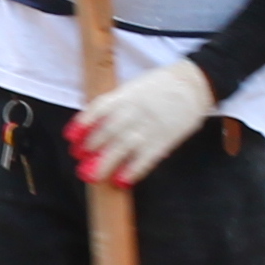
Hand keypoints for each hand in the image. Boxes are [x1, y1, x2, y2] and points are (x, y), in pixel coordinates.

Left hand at [70, 59, 216, 185]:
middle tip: (79, 161)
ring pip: (124, 146)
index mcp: (125, 95)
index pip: (100, 109)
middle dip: (91, 146)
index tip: (70, 137)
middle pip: (109, 130)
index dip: (84, 123)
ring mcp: (150, 126)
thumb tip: (92, 125)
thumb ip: (115, 105)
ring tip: (92, 175)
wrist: (194, 83)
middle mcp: (135, 110)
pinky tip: (121, 181)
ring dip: (106, 162)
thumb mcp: (133, 88)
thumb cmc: (159, 86)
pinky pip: (147, 157)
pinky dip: (134, 170)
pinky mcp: (165, 139)